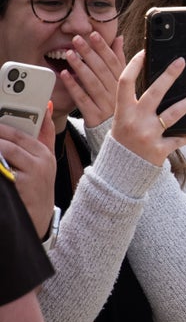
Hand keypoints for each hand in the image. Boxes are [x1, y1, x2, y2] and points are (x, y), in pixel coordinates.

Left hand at [0, 114, 55, 234]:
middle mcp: (40, 162)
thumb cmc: (38, 185)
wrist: (38, 216)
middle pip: (10, 142)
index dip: (1, 127)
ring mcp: (30, 175)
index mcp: (44, 153)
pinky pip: (2, 170)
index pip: (20, 133)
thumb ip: (44, 132)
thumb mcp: (46, 158)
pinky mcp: (20, 186)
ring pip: (5, 152)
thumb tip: (45, 106)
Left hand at [61, 32, 126, 129]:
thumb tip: (118, 38)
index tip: (94, 34)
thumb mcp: (127, 83)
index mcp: (125, 84)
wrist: (124, 139)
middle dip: (89, 53)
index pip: (114, 62)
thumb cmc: (122, 106)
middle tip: (77, 40)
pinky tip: (65, 75)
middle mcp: (116, 93)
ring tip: (69, 53)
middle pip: (102, 70)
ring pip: (92, 83)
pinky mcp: (94, 116)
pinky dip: (73, 86)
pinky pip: (82, 99)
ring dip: (80, 67)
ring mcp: (105, 105)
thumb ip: (121, 60)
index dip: (104, 47)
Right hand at [109, 51, 185, 165]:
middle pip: (154, 93)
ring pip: (173, 114)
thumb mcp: (121, 120)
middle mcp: (135, 121)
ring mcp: (148, 135)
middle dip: (169, 75)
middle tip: (181, 62)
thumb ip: (132, 104)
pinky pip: (179, 139)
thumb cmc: (123, 140)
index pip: (125, 83)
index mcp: (122, 112)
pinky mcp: (160, 149)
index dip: (133, 66)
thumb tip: (151, 82)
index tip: (144, 52)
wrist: (119, 172)